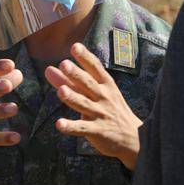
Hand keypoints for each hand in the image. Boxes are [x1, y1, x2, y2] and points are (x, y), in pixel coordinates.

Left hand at [45, 43, 141, 170]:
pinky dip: (71, 126)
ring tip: (61, 91)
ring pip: (84, 104)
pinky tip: (59, 124)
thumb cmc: (110, 110)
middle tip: (64, 64)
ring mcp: (101, 114)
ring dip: (73, 97)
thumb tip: (48, 69)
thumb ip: (70, 81)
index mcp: (105, 85)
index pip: (95, 68)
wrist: (134, 138)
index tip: (75, 46)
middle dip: (76, 74)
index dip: (85, 57)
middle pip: (88, 84)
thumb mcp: (95, 93)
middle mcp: (103, 97)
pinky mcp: (98, 131)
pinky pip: (83, 128)